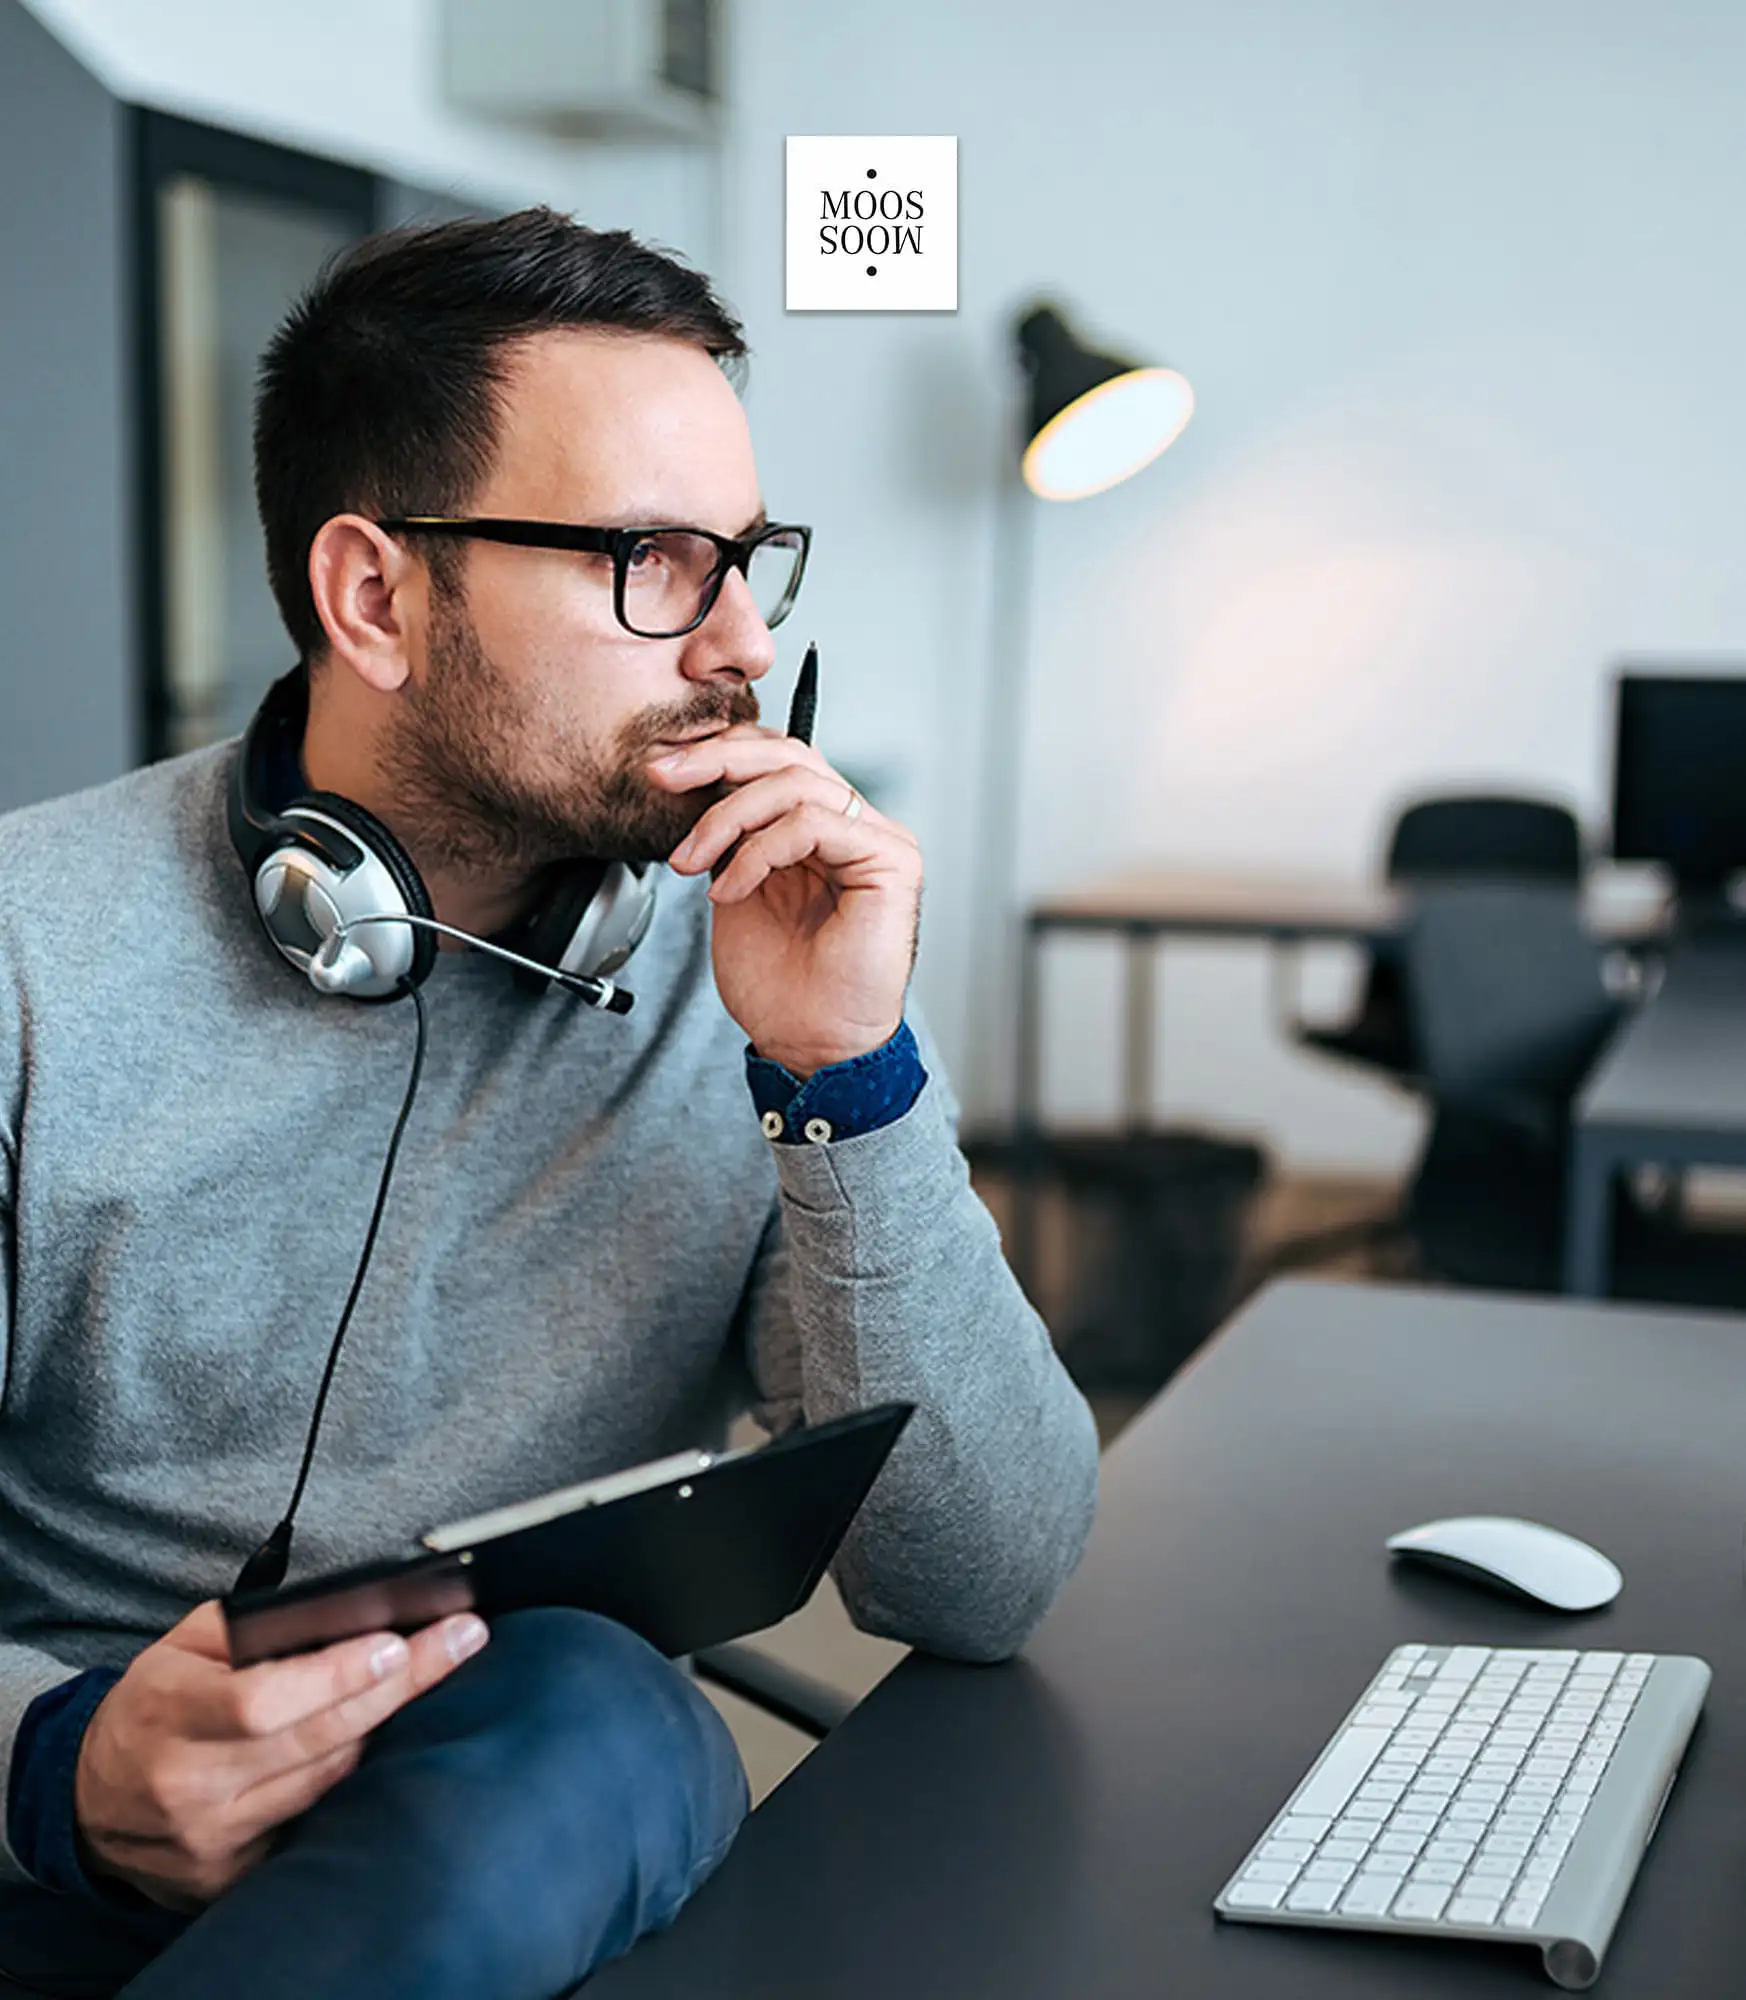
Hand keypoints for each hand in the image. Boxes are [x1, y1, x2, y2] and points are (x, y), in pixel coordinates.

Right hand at [75, 1600, 486, 1911]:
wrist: (90, 1800)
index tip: (399, 1643)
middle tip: (462, 1641)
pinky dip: (358, 1780)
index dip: (336, 1676)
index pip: (263, 1701)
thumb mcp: (179, 1647)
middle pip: (315, 1739)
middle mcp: (190, 1783)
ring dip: (390, 1727)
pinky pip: (315, 1821)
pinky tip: (396, 1739)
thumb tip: (338, 1611)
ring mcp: (212, 1838)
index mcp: (170, 1712)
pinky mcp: (230, 1876)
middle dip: (400, 1686)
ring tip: (442, 1671)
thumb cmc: (155, 1705)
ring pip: (327, 1781)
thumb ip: (249, 1622)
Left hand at [652, 725, 921, 1076]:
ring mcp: (879, 839)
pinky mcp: (893, 860)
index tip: (662, 771)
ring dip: (727, 818)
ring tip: (692, 863)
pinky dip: (759, 852)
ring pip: (797, 783)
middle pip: (790, 754)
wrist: (806, 1043)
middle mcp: (856, 825)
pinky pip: (815, 823)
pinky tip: (729, 889)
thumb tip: (692, 780)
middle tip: (664, 778)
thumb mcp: (734, 886)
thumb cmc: (778, 984)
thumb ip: (731, 834)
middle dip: (717, 759)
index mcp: (822, 827)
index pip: (777, 758)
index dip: (720, 753)